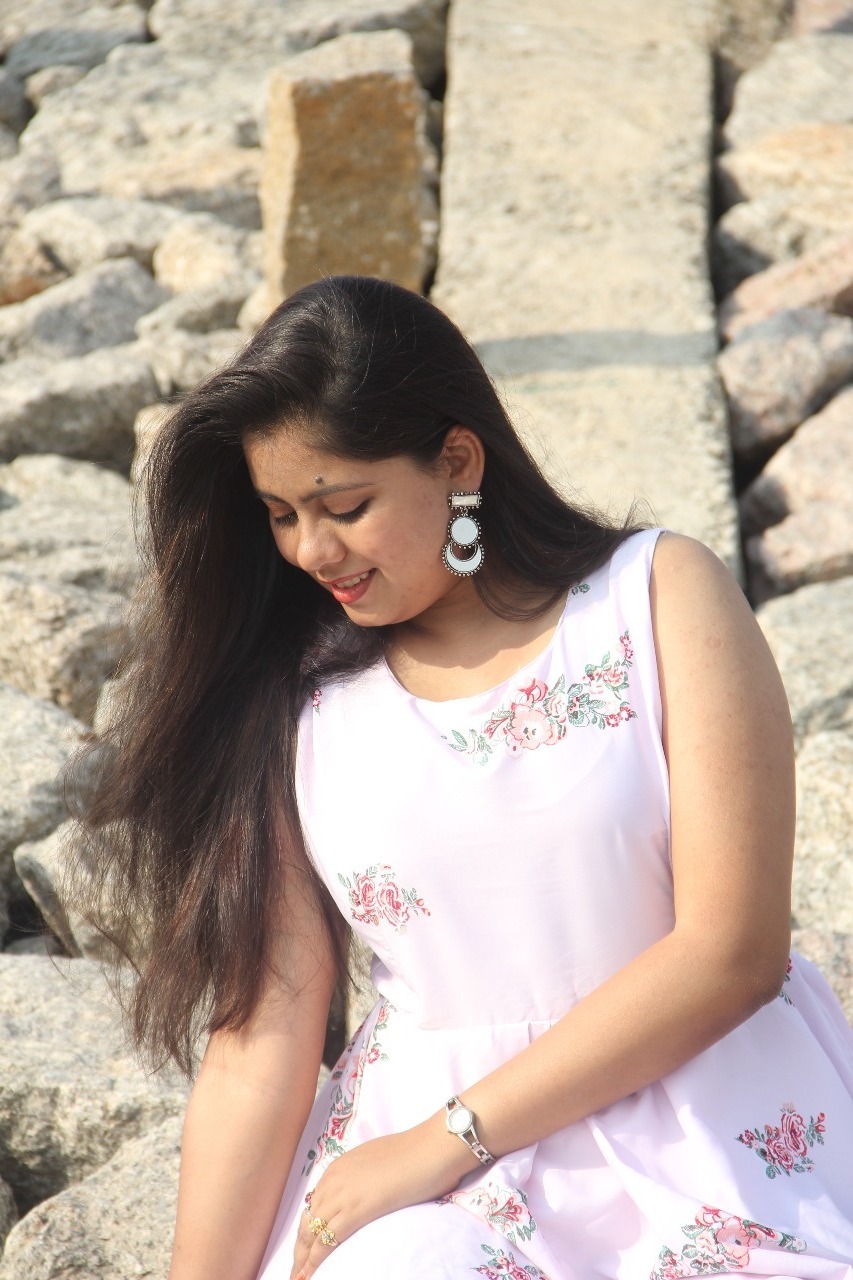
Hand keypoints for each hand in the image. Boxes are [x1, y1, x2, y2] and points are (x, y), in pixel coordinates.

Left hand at [290, 1119, 476, 1277]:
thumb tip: (366, 1194)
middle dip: (300, 1250)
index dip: (308, 1230)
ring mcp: (343, 1193)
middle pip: (308, 1222)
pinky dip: (315, 1262)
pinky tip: (311, 1276)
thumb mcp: (379, 1163)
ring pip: (312, 1234)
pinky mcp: (356, 1209)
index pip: (314, 1206)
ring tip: (300, 1278)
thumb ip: (364, 1179)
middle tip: (297, 1271)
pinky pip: (327, 1241)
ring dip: (304, 1259)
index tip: (304, 1249)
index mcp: (339, 1167)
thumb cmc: (416, 1154)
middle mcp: (334, 1179)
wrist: (431, 1148)